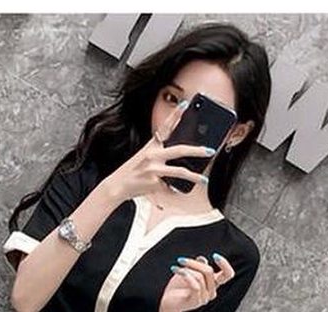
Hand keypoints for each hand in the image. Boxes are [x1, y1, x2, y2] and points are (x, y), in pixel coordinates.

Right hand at [99, 101, 214, 202]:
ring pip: (179, 172)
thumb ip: (160, 154)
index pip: (165, 127)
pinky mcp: (153, 183)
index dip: (176, 115)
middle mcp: (152, 155)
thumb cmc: (132, 172)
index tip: (186, 105)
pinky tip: (177, 191)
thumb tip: (181, 158)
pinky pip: (170, 187)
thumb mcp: (143, 157)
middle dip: (197, 151)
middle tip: (210, 151)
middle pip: (180, 150)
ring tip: (204, 179)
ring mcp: (153, 169)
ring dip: (194, 176)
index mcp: (151, 146)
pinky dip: (174, 190)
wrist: (116, 185)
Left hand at [159, 254, 235, 311]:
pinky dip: (185, 276)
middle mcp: (211, 292)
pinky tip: (175, 270)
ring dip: (185, 269)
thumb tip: (202, 259)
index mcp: (212, 284)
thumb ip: (197, 267)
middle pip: (209, 271)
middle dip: (194, 263)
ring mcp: (204, 298)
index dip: (225, 264)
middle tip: (180, 260)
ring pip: (200, 277)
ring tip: (174, 268)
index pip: (227, 275)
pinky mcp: (196, 302)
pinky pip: (195, 286)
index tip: (215, 256)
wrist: (167, 303)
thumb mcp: (188, 273)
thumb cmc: (177, 288)